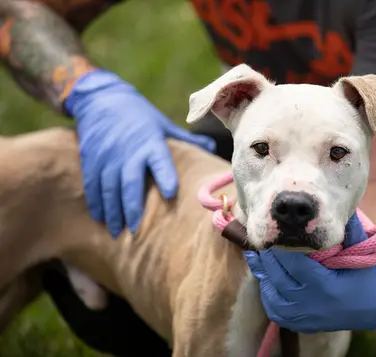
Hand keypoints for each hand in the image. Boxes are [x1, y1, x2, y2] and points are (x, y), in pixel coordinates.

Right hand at [65, 70, 215, 237]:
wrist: (100, 98)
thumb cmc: (138, 113)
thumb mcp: (162, 123)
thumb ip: (184, 138)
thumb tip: (210, 146)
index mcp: (150, 141)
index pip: (159, 160)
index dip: (165, 176)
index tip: (171, 194)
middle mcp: (127, 150)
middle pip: (130, 181)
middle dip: (131, 207)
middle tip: (135, 231)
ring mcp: (106, 155)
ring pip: (108, 187)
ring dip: (112, 211)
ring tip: (116, 233)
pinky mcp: (90, 158)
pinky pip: (92, 184)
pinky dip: (96, 203)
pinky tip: (101, 218)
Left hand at [244, 214, 375, 332]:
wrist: (373, 309)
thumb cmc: (366, 276)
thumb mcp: (362, 252)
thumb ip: (350, 229)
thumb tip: (339, 205)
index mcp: (325, 286)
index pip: (294, 263)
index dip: (282, 248)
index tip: (277, 233)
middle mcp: (310, 305)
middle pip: (278, 277)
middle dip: (268, 257)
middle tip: (261, 240)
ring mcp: (302, 317)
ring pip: (271, 292)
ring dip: (263, 272)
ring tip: (256, 254)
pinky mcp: (297, 324)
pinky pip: (273, 307)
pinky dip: (267, 290)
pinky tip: (264, 274)